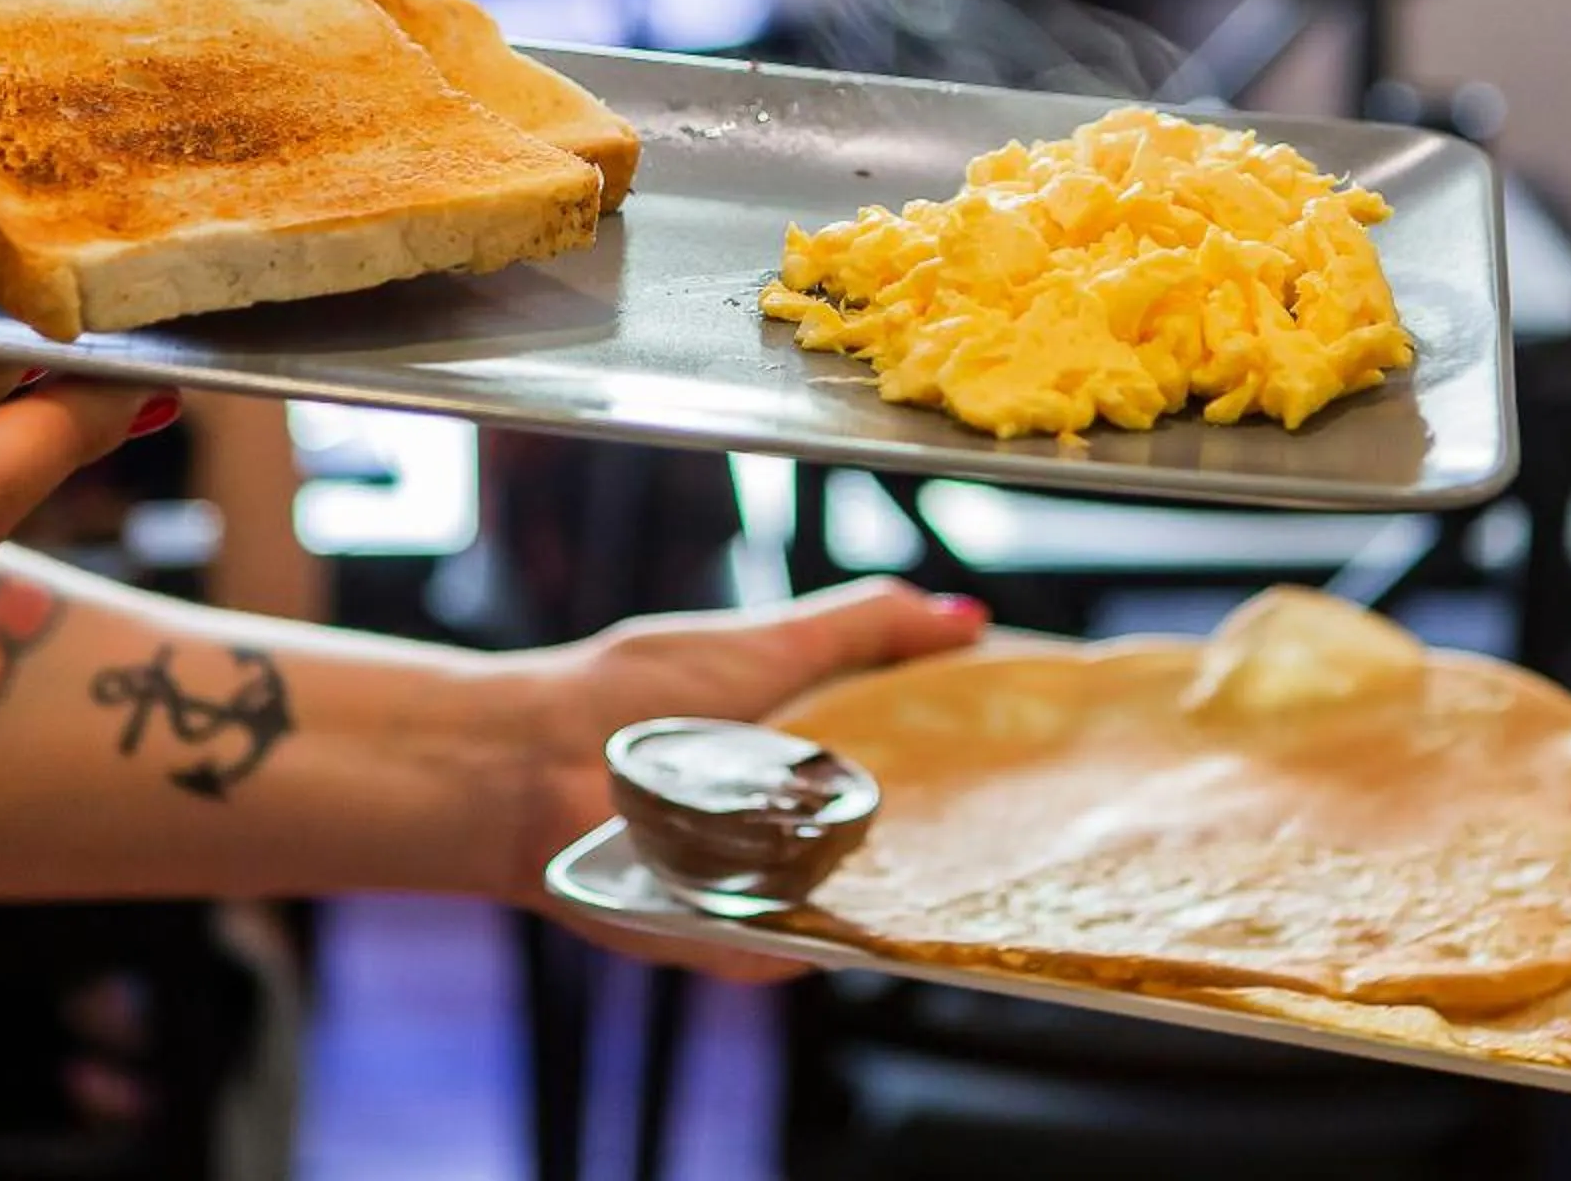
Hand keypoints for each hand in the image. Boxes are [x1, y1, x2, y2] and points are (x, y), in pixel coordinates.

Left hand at [507, 579, 985, 972]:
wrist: (526, 767)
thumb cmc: (632, 695)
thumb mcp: (767, 641)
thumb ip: (866, 625)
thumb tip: (968, 617)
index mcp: (819, 755)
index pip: (924, 768)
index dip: (981, 762)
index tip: (1044, 750)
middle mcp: (804, 828)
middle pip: (909, 848)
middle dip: (964, 840)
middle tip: (1027, 821)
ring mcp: (772, 890)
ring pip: (863, 905)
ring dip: (902, 894)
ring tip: (957, 871)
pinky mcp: (734, 941)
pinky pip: (798, 953)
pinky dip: (826, 941)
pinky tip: (859, 918)